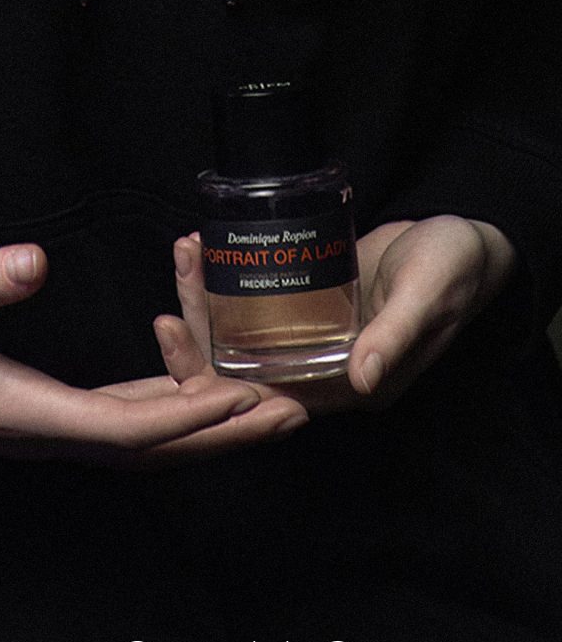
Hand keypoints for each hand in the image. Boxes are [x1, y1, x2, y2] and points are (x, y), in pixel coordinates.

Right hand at [0, 244, 307, 464]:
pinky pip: (129, 416)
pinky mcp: (54, 412)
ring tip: (271, 403)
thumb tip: (31, 263)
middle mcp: (49, 432)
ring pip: (149, 438)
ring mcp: (53, 427)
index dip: (187, 414)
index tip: (244, 397)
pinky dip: (173, 403)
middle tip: (295, 414)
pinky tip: (201, 381)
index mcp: (27, 413)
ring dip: (211, 424)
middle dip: (226, 435)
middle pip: (156, 448)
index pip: (125, 426)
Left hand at [168, 215, 515, 413]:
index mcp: (353, 385)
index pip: (271, 400)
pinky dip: (228, 280)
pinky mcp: (310, 307)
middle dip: (198, 334)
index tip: (179, 342)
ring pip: (243, 336)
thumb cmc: (455, 269)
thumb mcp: (427, 296)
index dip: (218, 384)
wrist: (464, 241)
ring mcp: (314, 339)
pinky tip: (207, 246)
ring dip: (206, 300)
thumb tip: (361, 380)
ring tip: (188, 250)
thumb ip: (394, 336)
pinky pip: (257, 304)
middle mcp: (326, 371)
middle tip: (178, 283)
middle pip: (243, 370)